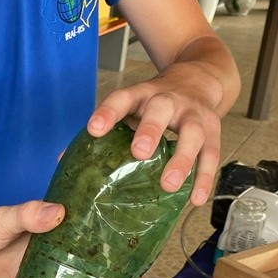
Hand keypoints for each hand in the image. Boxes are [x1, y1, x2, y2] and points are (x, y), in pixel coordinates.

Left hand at [86, 68, 224, 206]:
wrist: (200, 78)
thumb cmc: (154, 104)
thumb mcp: (131, 108)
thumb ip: (104, 131)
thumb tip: (64, 160)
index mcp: (142, 95)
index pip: (122, 98)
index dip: (108, 112)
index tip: (94, 130)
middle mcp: (169, 100)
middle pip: (160, 110)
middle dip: (151, 130)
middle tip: (139, 153)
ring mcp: (193, 114)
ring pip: (191, 133)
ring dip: (182, 159)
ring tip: (169, 185)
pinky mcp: (213, 131)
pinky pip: (211, 154)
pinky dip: (205, 178)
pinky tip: (195, 200)